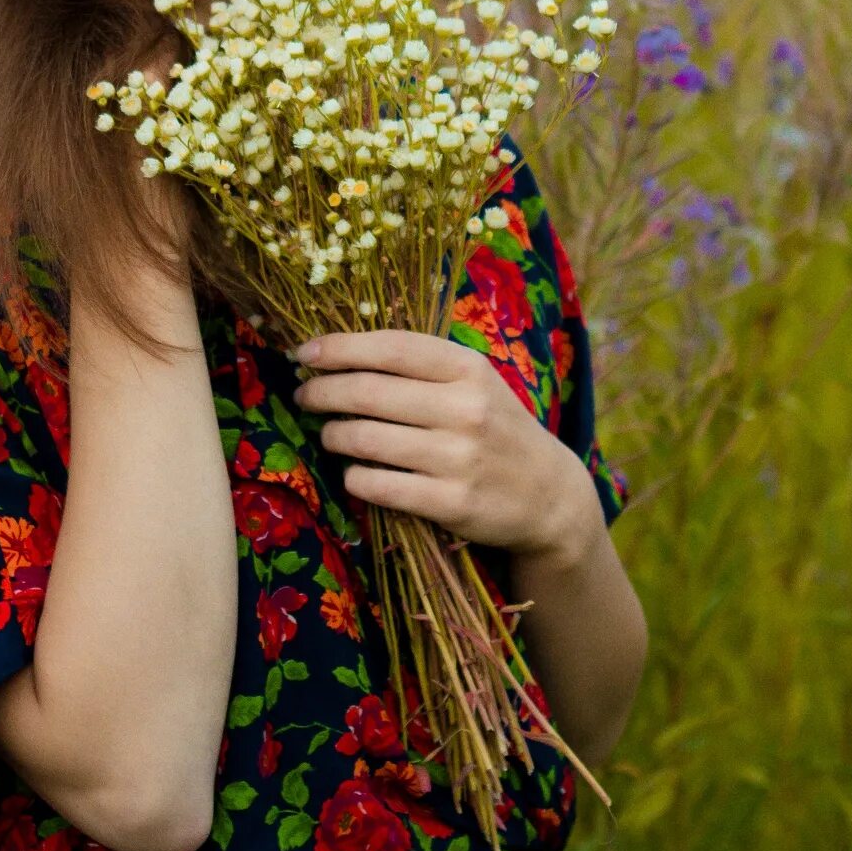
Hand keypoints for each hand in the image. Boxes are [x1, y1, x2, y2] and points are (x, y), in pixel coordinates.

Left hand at [287, 329, 596, 563]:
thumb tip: (339, 353)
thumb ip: (420, 366)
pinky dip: (354, 477)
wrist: (547, 494)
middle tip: (304, 395)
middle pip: (367, 392)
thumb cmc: (495, 429)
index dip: (339, 348)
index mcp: (469, 369)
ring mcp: (458, 458)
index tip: (303, 352)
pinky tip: (355, 473)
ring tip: (330, 434)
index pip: (390, 348)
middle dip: (322, 391)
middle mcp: (465, 409)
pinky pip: (376, 486)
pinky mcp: (451, 503)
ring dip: (333, 435)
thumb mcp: (474, 384)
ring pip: (364, 440)